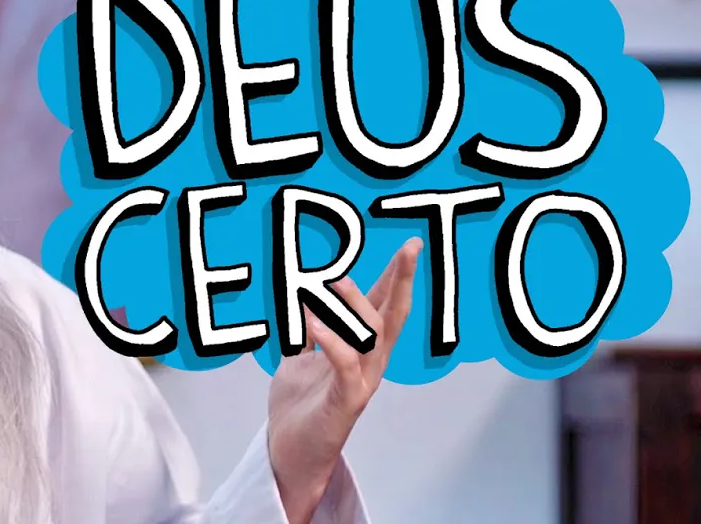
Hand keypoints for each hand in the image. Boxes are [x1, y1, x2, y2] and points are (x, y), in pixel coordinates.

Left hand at [266, 237, 422, 523]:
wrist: (289, 454)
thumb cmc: (300, 407)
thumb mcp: (298, 359)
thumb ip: (306, 333)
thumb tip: (303, 302)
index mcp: (360, 350)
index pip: (381, 306)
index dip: (394, 276)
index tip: (410, 246)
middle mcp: (369, 363)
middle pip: (392, 316)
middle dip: (401, 281)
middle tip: (409, 249)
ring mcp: (360, 382)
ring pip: (372, 338)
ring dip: (355, 306)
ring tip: (335, 281)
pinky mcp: (345, 403)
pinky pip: (345, 368)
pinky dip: (333, 343)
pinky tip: (315, 323)